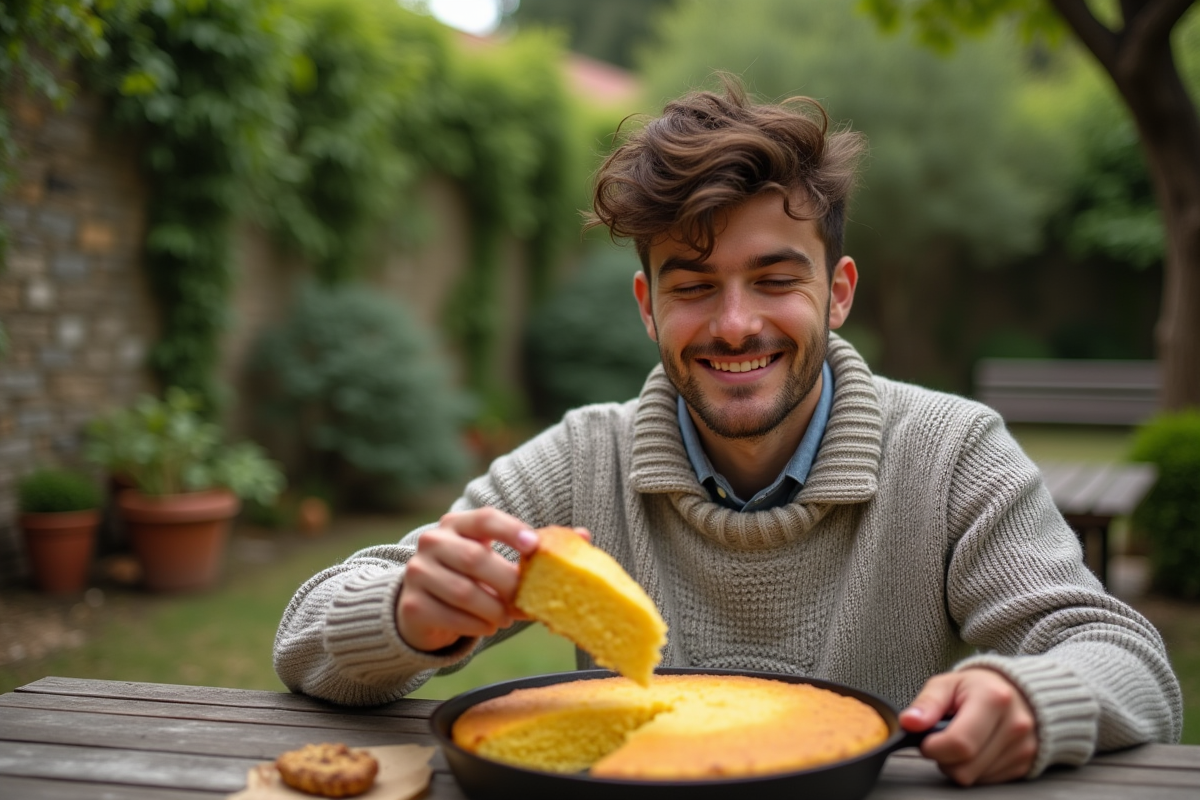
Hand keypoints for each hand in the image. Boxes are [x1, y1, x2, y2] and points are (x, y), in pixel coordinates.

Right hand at [396, 508, 539, 652]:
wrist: (423, 606)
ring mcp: (418, 572)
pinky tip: (487, 626)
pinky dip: (476, 626)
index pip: (484, 519)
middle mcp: (432, 542)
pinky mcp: (413, 604)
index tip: (534, 546)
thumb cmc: (469, 578)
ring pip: (465, 592)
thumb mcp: (490, 559)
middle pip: (475, 559)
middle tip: (526, 600)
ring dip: (493, 610)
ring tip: (505, 618)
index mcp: (455, 524)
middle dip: (507, 583)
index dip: (510, 530)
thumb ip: (524, 556)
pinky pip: (451, 617)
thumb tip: (576, 545)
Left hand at [900, 667, 1037, 785]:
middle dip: (944, 758)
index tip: (926, 740)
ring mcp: (1023, 748)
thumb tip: (909, 722)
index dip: (933, 747)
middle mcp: (1015, 725)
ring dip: (959, 765)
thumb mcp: (947, 684)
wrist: (1017, 692)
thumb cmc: (977, 688)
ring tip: (963, 740)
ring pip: (974, 778)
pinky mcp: (1026, 764)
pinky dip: (975, 769)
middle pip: (965, 768)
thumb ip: (927, 703)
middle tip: (944, 738)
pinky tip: (977, 749)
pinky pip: (987, 782)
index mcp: (994, 699)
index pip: (959, 743)